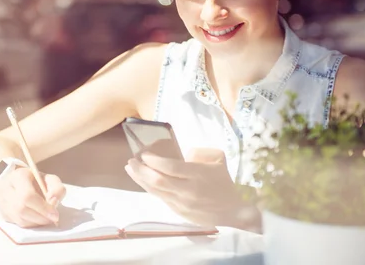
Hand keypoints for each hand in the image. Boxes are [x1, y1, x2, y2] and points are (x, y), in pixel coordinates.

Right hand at [0, 167, 65, 227]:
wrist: (18, 182)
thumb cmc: (35, 181)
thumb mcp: (49, 179)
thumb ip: (57, 188)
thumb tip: (54, 201)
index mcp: (18, 176)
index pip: (28, 196)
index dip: (42, 208)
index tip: (55, 215)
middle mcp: (5, 189)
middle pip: (22, 209)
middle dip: (40, 217)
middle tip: (53, 219)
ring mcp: (1, 202)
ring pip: (19, 219)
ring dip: (36, 222)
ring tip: (46, 218)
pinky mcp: (2, 213)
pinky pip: (17, 224)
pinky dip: (30, 224)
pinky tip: (37, 219)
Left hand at [125, 147, 252, 227]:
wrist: (233, 212)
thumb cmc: (224, 183)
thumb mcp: (218, 159)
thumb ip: (200, 152)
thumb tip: (183, 155)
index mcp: (198, 175)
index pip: (170, 167)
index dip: (154, 160)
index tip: (145, 154)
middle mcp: (188, 190)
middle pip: (158, 180)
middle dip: (142, 170)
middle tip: (131, 160)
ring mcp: (182, 204)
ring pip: (156, 191)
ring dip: (141, 179)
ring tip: (131, 169)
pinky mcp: (179, 212)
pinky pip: (160, 198)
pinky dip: (149, 188)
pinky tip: (143, 180)